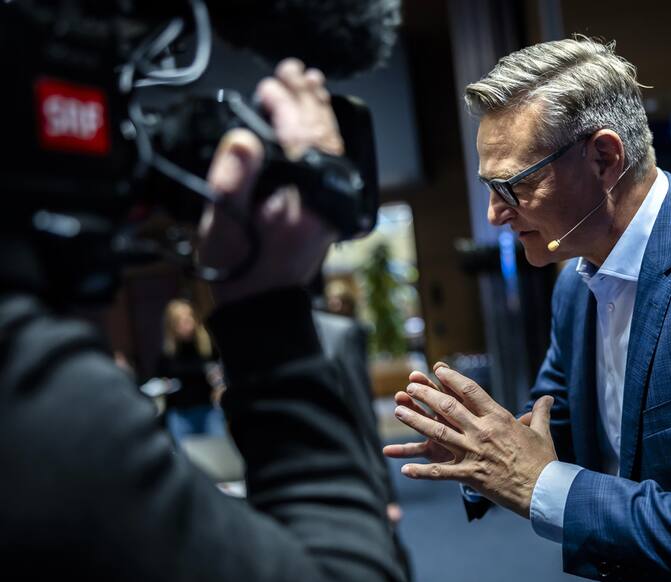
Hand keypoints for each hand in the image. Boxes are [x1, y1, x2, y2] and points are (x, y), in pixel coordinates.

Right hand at [197, 59, 341, 306]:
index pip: (301, 136)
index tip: (268, 86)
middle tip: (293, 71)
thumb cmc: (241, 269)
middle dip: (307, 99)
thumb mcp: (224, 223)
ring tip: (308, 84)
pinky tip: (314, 124)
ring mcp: (330, 204)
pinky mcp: (326, 209)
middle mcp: (327, 198)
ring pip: (331, 147)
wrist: (261, 306)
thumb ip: (233, 178)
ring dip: (319, 113)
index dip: (284, 105)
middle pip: (324, 135)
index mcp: (306, 198)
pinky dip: (322, 137)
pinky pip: (330, 162)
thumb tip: (244, 139)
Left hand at [383, 363, 556, 517]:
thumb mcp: (542, 432)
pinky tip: (405, 469)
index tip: (438, 369)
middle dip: (426, 395)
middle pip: (448, 407)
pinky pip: (440, 472)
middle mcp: (482, 431)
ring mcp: (474, 453)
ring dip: (415, 421)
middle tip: (410, 386)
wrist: (544, 490)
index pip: (470, 391)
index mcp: (499, 417)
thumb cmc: (544, 461)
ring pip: (438, 433)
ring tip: (398, 411)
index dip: (451, 378)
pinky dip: (422, 472)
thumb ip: (540, 413)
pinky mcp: (470, 475)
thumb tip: (547, 398)